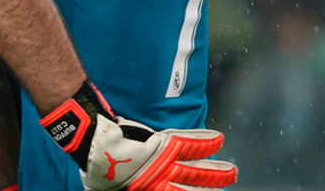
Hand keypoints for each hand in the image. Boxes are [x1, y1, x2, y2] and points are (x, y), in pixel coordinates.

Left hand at [81, 116, 236, 190]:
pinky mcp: (162, 145)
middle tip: (228, 182)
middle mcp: (161, 181)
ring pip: (196, 169)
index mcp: (150, 190)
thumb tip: (117, 189)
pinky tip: (218, 139)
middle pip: (193, 185)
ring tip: (231, 172)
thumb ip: (123, 188)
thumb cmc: (97, 167)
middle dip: (212, 186)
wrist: (93, 147)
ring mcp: (164, 164)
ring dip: (215, 171)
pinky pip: (187, 144)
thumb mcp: (110, 188)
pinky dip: (203, 142)